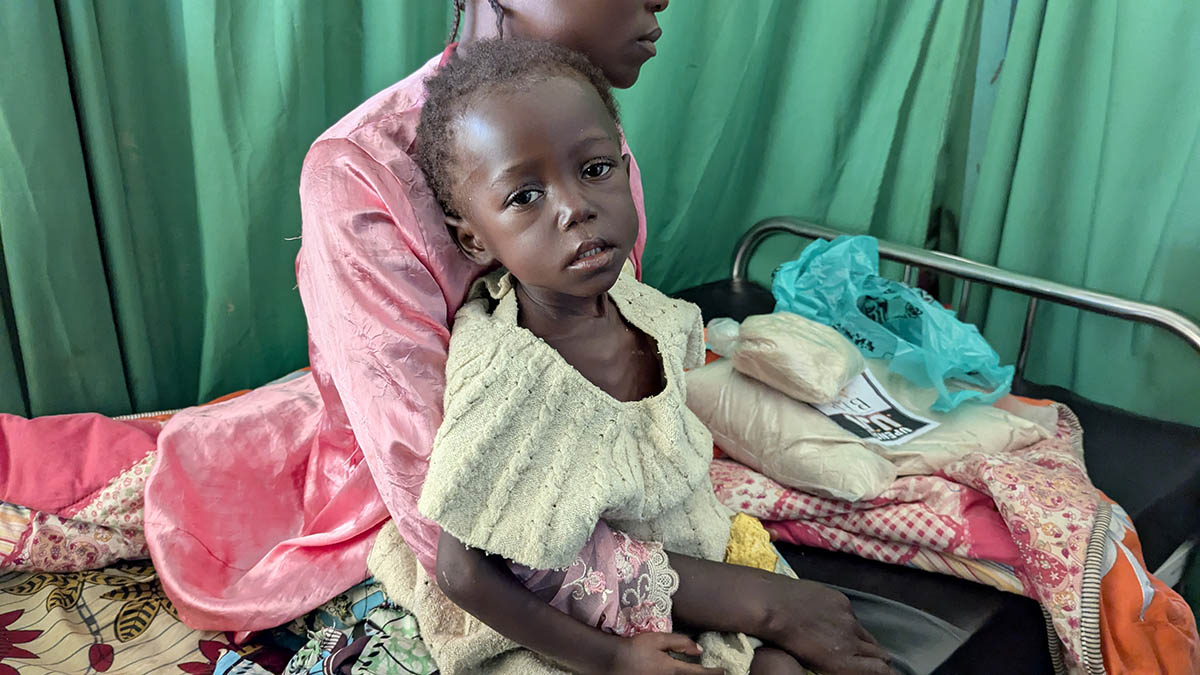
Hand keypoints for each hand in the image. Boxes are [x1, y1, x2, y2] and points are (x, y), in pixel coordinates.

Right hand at [601, 632, 725, 674]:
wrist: (613, 661)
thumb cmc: (635, 648)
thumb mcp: (657, 639)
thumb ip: (679, 642)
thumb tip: (699, 649)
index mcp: (673, 670)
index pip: (699, 673)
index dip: (713, 673)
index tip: (723, 671)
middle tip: (717, 674)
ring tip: (701, 674)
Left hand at [762, 581, 893, 674]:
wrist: (772, 605)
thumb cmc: (784, 641)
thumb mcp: (815, 663)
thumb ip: (838, 665)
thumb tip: (849, 664)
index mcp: (844, 662)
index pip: (882, 670)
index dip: (885, 672)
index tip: (883, 672)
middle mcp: (852, 641)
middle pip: (881, 654)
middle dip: (878, 658)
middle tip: (869, 660)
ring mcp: (848, 618)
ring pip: (866, 633)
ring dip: (859, 638)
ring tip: (842, 638)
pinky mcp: (841, 600)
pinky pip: (850, 614)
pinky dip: (844, 619)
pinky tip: (827, 618)